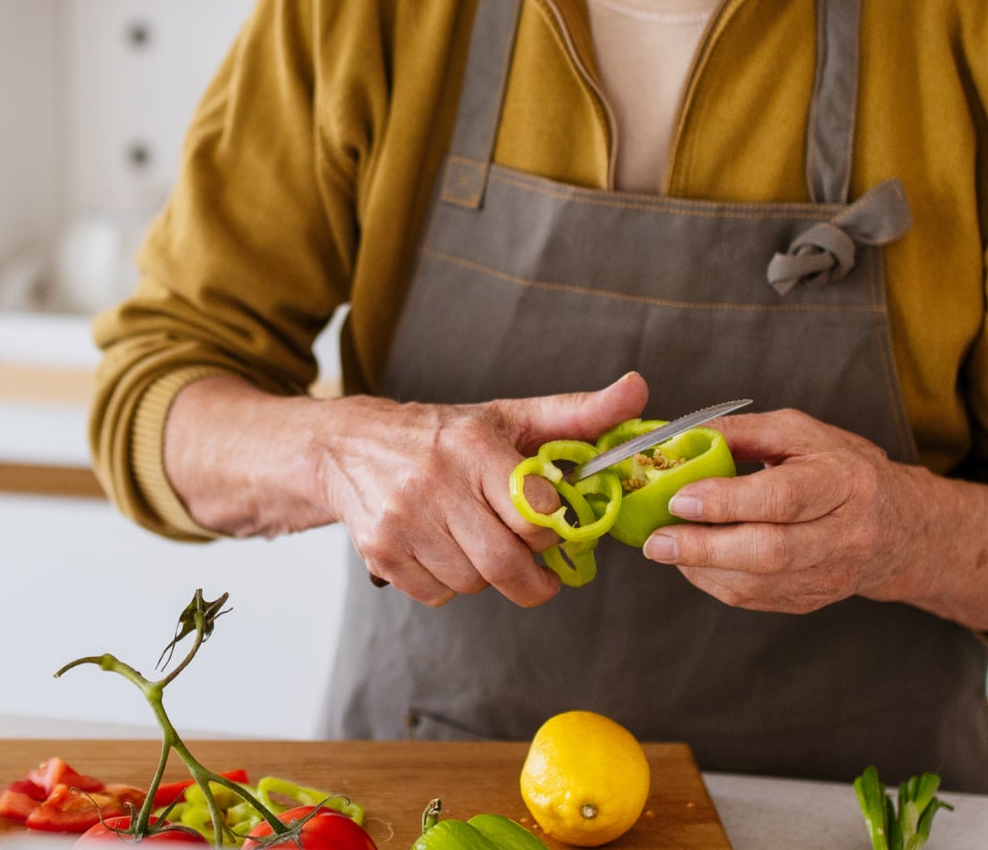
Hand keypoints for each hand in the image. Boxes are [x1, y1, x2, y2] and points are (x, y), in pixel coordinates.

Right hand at [314, 372, 647, 608]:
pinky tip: (444, 550)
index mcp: (473, 445)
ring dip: (486, 576)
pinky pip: (436, 595)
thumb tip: (638, 391)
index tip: (557, 530)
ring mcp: (403, 520)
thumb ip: (577, 413)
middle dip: (530, 578)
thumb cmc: (444, 433)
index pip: (535, 513)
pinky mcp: (379, 552)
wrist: (349, 445)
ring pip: (472, 583)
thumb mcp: (509, 416)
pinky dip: (449, 585)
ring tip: (479, 542)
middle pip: (503, 562)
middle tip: (539, 572)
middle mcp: (434, 481)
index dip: (554, 529)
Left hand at [640, 409, 917, 612]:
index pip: (783, 498)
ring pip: (760, 584)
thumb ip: (741, 431)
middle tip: (657, 540)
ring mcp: (831, 576)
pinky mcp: (814, 601)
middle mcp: (844, 535)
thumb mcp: (799, 433)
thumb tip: (679, 436)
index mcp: (844, 482)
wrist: (900, 527)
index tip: (680, 498)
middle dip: (704, 548)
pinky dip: (717, 582)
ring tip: (664, 549)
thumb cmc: (840, 466)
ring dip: (703, 569)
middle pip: (770, 551)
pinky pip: (757, 599)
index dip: (728, 501)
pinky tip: (692, 562)